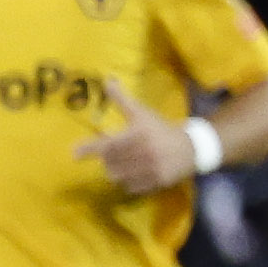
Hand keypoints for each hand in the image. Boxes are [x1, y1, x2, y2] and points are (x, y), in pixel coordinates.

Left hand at [77, 75, 202, 199]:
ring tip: (125, 162)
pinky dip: (128, 182)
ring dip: (116, 171)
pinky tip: (136, 172)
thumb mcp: (142, 113)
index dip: (89, 149)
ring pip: (118, 176)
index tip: (74, 153)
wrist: (193, 147)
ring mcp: (152, 168)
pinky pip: (131, 187)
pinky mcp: (158, 181)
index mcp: (138, 134)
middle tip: (114, 153)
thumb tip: (107, 79)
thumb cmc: (160, 128)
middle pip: (110, 162)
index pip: (108, 144)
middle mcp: (145, 151)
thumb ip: (122, 99)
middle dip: (108, 159)